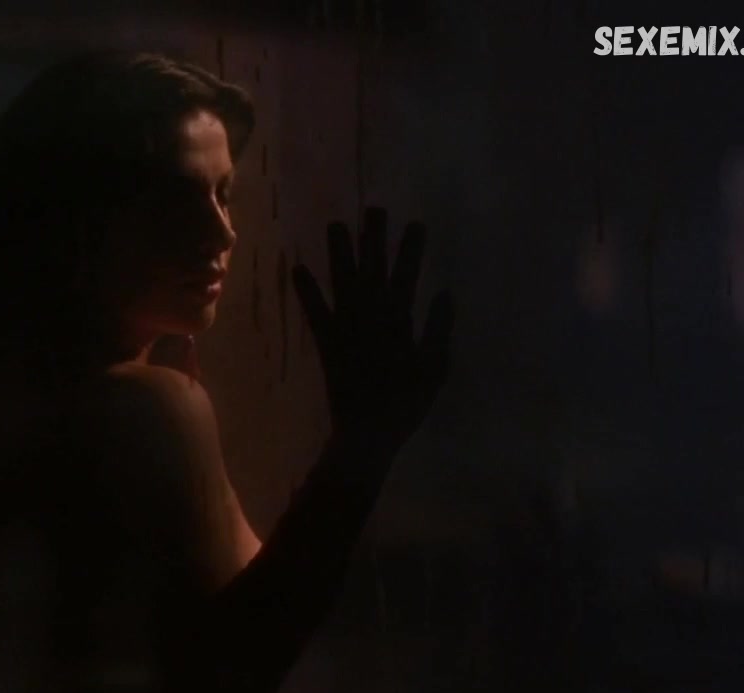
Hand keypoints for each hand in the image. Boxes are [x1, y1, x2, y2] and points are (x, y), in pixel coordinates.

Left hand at [292, 207, 453, 456]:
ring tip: (336, 224)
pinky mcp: (326, 342)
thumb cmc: (406, 403)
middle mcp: (370, 317)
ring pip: (343, 282)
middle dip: (374, 239)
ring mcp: (346, 328)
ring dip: (339, 253)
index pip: (407, 277)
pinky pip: (315, 312)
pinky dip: (306, 291)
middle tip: (374, 208)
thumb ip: (438, 329)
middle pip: (373, 270)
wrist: (367, 432)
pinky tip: (297, 268)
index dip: (411, 250)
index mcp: (399, 322)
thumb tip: (446, 294)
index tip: (415, 223)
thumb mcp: (434, 368)